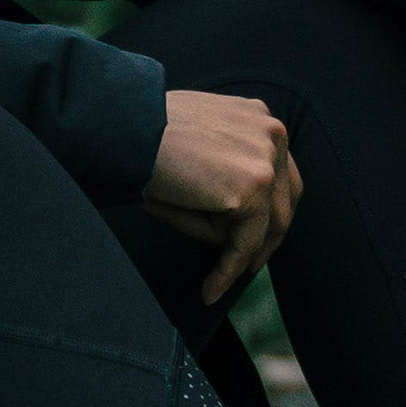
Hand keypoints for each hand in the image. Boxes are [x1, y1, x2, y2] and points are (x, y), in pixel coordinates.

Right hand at [143, 89, 303, 302]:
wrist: (121, 129)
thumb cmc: (141, 136)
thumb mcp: (195, 142)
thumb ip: (223, 168)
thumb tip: (232, 226)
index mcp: (258, 117)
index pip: (280, 175)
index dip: (269, 212)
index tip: (255, 237)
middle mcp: (272, 133)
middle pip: (284, 202)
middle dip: (264, 239)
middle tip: (246, 267)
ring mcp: (265, 162)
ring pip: (261, 226)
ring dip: (233, 251)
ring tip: (210, 279)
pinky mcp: (250, 189)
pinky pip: (243, 243)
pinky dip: (226, 271)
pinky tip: (210, 289)